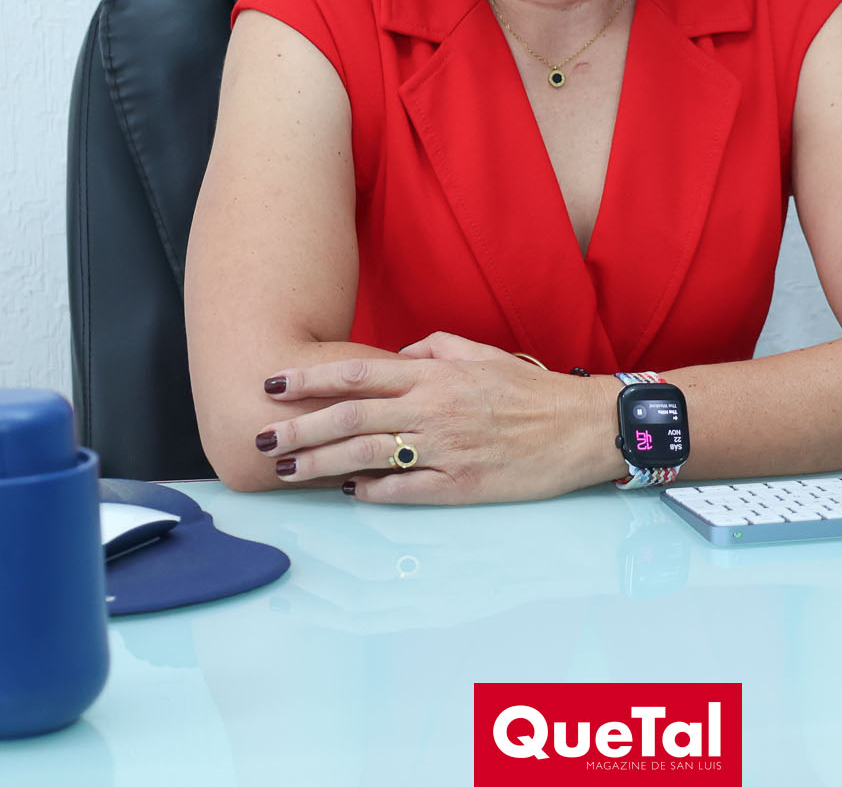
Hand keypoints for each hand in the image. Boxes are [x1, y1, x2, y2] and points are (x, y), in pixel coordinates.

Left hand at [257, 334, 618, 502]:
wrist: (582, 426)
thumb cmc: (530, 390)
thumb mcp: (481, 352)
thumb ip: (433, 348)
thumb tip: (396, 355)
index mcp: (435, 374)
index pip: (357, 373)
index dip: (310, 379)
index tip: (272, 384)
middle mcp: (433, 408)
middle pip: (350, 415)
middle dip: (298, 426)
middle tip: (259, 435)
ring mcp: (445, 448)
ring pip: (366, 453)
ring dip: (320, 463)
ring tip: (285, 468)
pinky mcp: (462, 483)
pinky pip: (405, 489)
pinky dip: (371, 490)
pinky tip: (346, 492)